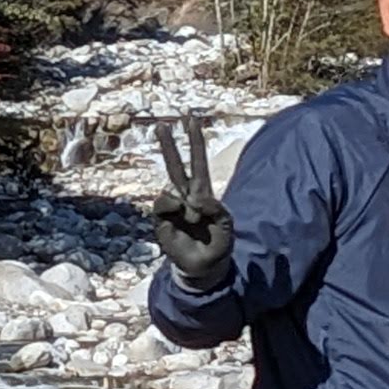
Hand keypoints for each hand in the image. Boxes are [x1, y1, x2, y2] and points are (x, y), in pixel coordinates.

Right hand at [149, 116, 234, 289]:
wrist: (203, 269)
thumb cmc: (218, 246)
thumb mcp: (227, 228)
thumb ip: (218, 211)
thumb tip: (196, 201)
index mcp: (203, 193)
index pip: (198, 162)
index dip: (195, 142)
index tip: (191, 120)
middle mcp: (186, 196)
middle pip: (175, 166)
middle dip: (168, 146)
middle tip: (160, 125)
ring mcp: (172, 208)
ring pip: (167, 187)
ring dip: (179, 198)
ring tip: (191, 218)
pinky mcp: (162, 220)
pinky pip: (163, 204)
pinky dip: (172, 207)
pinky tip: (181, 217)